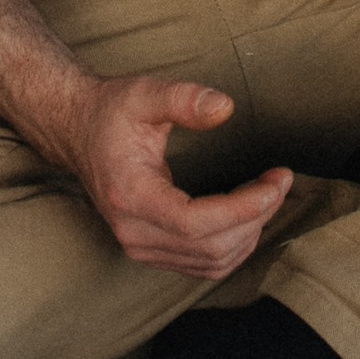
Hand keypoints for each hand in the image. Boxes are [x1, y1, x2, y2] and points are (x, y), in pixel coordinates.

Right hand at [47, 68, 293, 280]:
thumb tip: (225, 108)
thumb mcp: (144, 93)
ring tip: (270, 194)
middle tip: (281, 180)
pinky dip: (234, 246)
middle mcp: (133, 232)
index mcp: (130, 196)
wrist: (78, 131)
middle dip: (255, 217)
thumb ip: (184, 99)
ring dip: (249, 233)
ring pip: (210, 263)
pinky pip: (202, 265)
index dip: (243, 209)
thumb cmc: (111, 111)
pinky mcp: (150, 250)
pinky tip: (249, 215)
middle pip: (209, 247)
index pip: (195, 223)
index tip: (276, 183)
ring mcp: (140, 247)